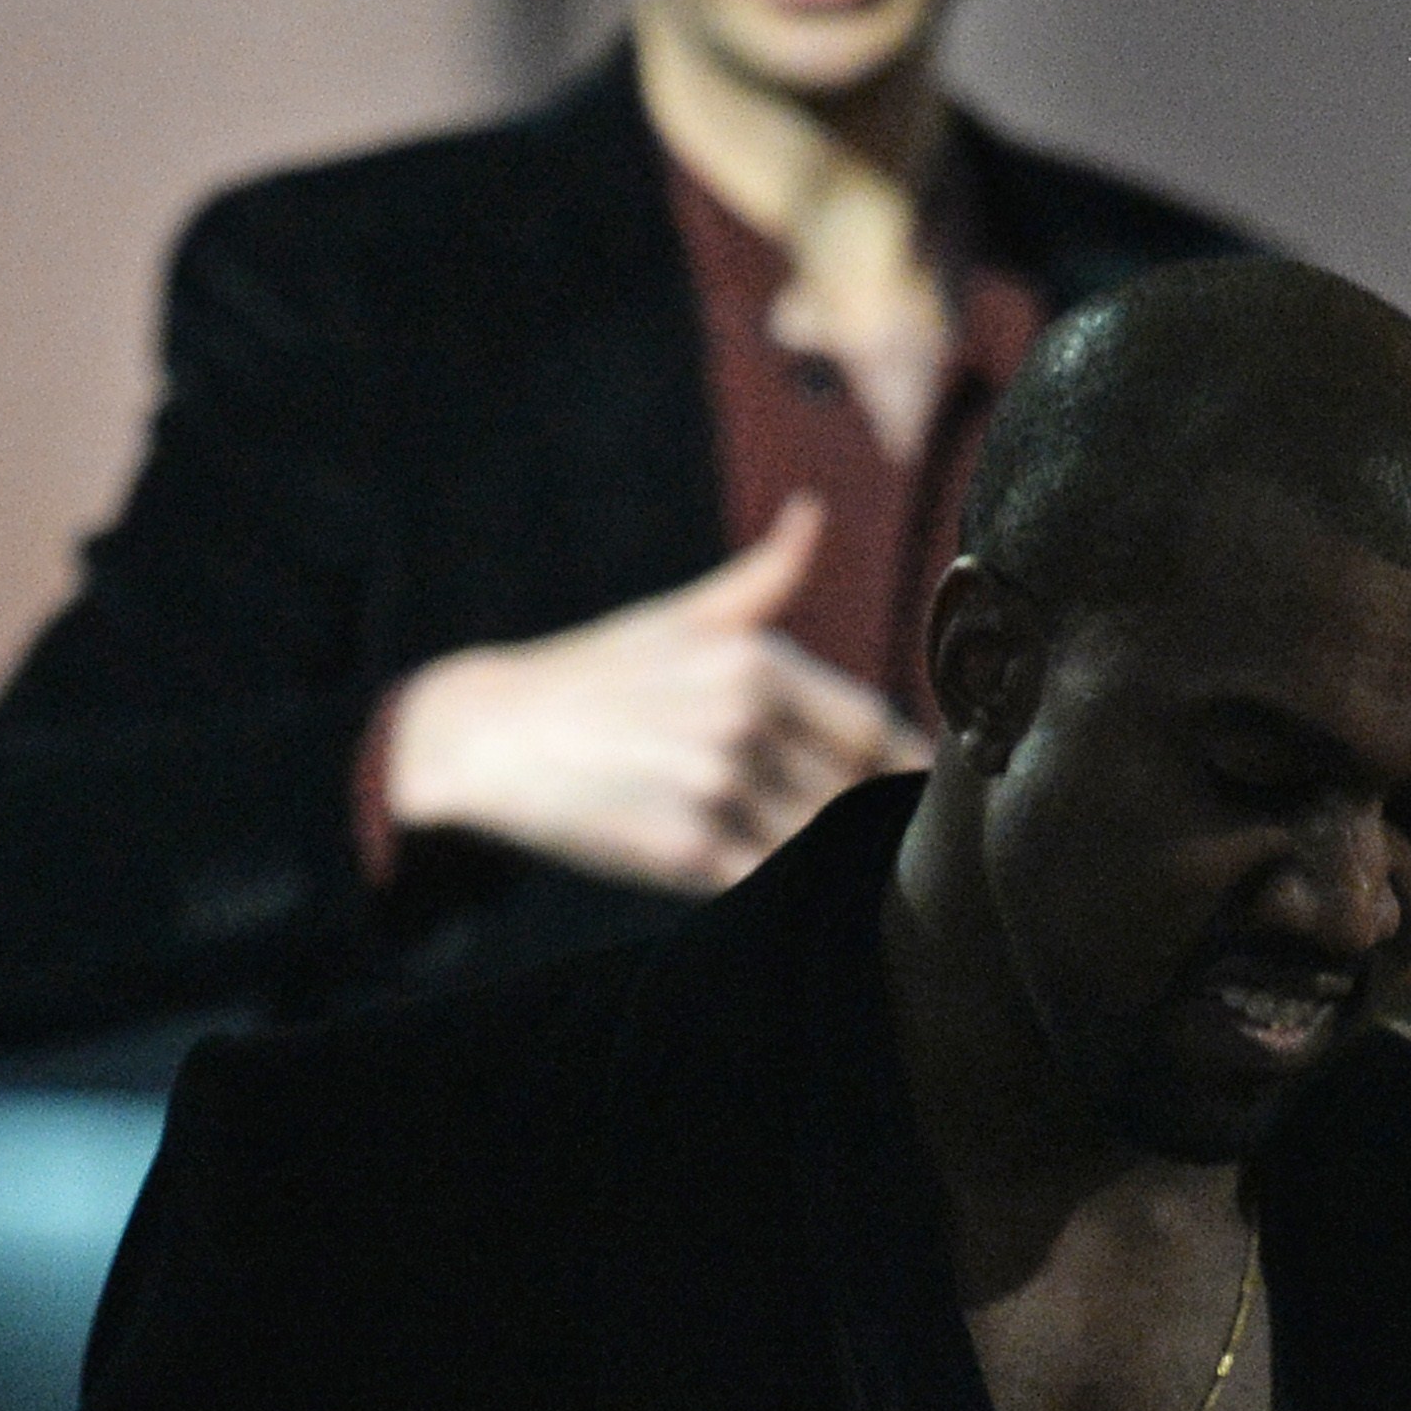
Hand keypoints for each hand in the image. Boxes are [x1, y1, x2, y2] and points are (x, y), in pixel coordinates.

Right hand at [382, 495, 932, 892]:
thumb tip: (812, 514)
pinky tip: (800, 896)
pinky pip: (773, 882)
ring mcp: (714, 788)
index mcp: (754, 662)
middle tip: (905, 848)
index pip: (874, 728)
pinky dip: (794, 889)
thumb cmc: (596, 679)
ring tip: (867, 878)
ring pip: (823, 841)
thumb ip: (762, 578)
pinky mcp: (684, 852)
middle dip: (877, 820)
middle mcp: (741, 720)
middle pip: (857, 791)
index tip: (923, 794)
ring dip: (845, 861)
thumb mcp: (678, 619)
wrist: (487, 740)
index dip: (908, 769)